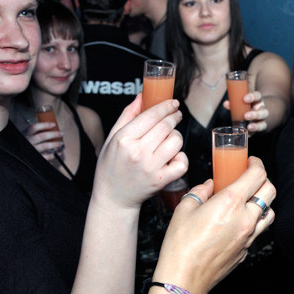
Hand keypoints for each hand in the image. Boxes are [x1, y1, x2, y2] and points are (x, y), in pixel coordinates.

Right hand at [24, 121, 63, 159]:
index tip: (54, 124)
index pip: (35, 127)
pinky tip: (57, 152)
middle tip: (61, 133)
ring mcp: (32, 150)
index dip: (45, 125)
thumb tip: (51, 126)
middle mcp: (28, 141)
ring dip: (55, 144)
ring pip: (45, 146)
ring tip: (61, 143)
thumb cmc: (26, 142)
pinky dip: (53, 155)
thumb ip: (35, 131)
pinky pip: (45, 157)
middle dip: (54, 134)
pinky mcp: (35, 158)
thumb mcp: (27, 134)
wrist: (18, 153)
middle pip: (42, 136)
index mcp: (26, 134)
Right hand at [92, 96, 187, 210]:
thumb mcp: (112, 137)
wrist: (113, 197)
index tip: (173, 103)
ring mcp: (151, 167)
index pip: (151, 115)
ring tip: (169, 139)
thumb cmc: (112, 165)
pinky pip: (182, 162)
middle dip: (174, 118)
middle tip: (175, 116)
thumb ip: (127, 115)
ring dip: (176, 137)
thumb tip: (142, 95)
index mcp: (123, 139)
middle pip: (166, 126)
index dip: (166, 106)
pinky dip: (181, 157)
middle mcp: (137, 152)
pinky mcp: (161, 180)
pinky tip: (173, 156)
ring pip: (176, 141)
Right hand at [153, 157, 274, 293]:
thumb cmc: (180, 246)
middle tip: (251, 177)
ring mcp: (248, 236)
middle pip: (270, 191)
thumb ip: (200, 192)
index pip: (257, 175)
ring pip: (269, 212)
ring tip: (248, 199)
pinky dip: (254, 221)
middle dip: (263, 180)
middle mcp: (245, 219)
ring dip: (263, 202)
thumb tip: (209, 186)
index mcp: (230, 203)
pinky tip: (238, 221)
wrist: (184, 279)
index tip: (251, 162)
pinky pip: (258, 230)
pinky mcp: (246, 250)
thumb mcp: (184, 210)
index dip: (257, 164)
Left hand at [223, 90, 269, 132]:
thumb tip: (226, 103)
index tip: (244, 99)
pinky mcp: (260, 128)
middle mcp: (262, 110)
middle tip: (246, 116)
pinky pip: (258, 132)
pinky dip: (253, 133)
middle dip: (254, 114)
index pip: (257, 96)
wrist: (259, 114)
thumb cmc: (249, 106)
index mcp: (258, 101)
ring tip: (249, 127)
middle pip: (263, 112)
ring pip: (263, 123)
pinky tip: (248, 134)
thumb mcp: (244, 103)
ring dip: (256, 126)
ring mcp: (262, 120)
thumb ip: (235, 103)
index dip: (252, 97)